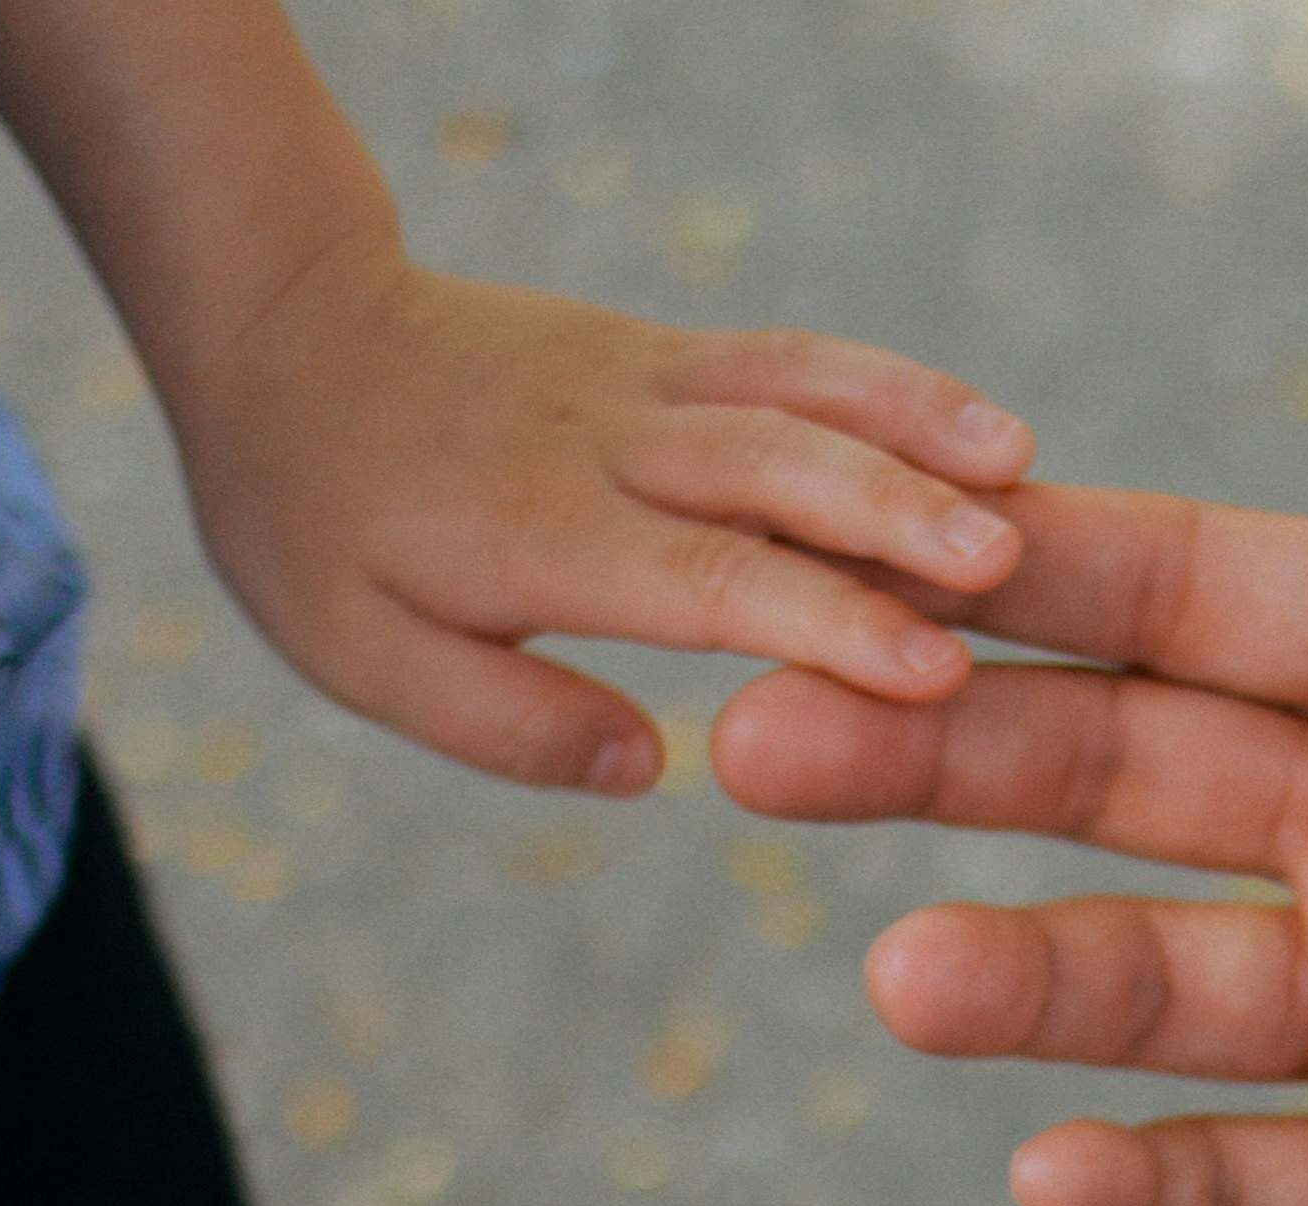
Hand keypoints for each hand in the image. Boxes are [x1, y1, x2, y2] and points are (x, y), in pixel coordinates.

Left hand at [164, 244, 1038, 791]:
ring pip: (798, 392)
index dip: (823, 623)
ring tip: (1023, 473)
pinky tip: (972, 423)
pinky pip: (787, 359)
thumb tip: (650, 771)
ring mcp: (640, 380)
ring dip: (915, 427)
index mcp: (536, 534)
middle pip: (775, 469)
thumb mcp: (357, 654)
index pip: (704, 581)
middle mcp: (604, 442)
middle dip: (899, 516)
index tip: (929, 673)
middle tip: (1013, 568)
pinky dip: (885, 382)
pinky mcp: (660, 350)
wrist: (285, 332)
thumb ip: (502, 719)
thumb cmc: (313, 520)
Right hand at [717, 212, 1307, 1205]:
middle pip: (1116, 780)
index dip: (1047, 579)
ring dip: (1017, 981)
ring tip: (908, 973)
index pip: (1205, 602)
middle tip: (767, 737)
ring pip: (1149, 992)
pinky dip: (1143, 1196)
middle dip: (939, 757)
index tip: (891, 551)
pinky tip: (1051, 1173)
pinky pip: (1248, 1196)